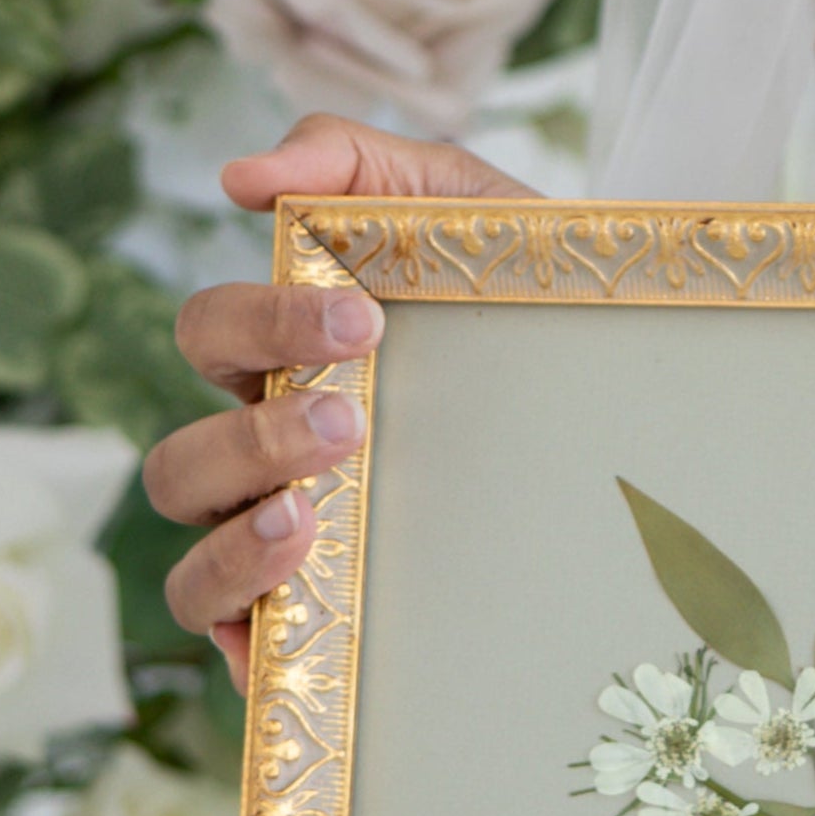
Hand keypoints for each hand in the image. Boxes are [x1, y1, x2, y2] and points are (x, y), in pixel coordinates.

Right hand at [151, 112, 533, 676]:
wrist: (631, 402)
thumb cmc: (525, 302)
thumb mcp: (465, 209)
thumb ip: (360, 165)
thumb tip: (241, 178)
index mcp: (283, 368)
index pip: (212, 338)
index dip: (261, 325)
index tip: (361, 319)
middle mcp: (268, 466)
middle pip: (184, 464)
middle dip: (251, 440)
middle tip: (352, 424)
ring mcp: (291, 555)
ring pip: (191, 567)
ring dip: (231, 547)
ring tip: (309, 522)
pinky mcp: (325, 632)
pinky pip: (245, 650)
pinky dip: (247, 640)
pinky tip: (297, 623)